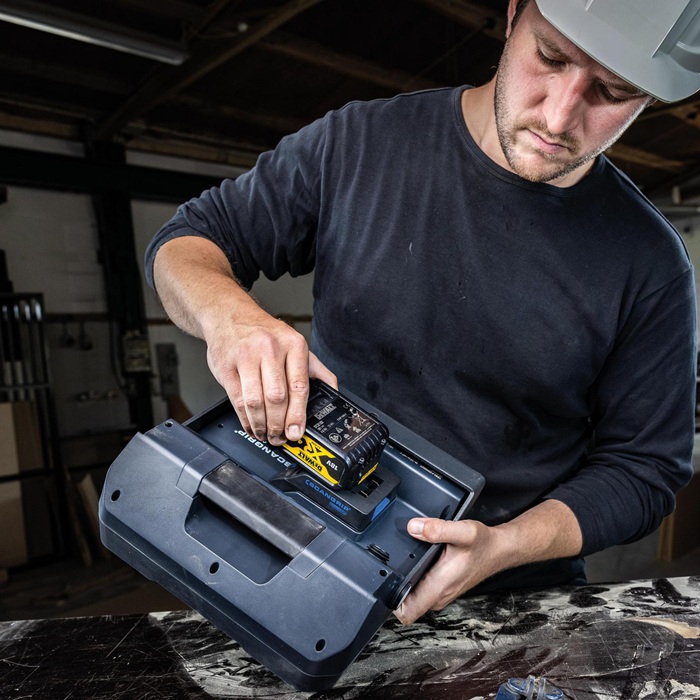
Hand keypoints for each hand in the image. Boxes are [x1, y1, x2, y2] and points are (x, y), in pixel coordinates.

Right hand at [205, 310, 336, 444]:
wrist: (230, 315)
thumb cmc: (265, 334)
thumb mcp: (295, 344)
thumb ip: (316, 370)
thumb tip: (334, 394)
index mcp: (293, 344)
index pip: (299, 385)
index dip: (298, 414)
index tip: (297, 432)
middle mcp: (270, 348)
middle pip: (276, 396)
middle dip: (279, 424)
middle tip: (281, 437)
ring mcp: (246, 356)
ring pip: (255, 401)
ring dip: (261, 425)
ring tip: (266, 434)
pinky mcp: (226, 367)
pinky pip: (237, 400)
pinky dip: (245, 419)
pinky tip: (251, 425)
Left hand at [393, 518, 506, 624]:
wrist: (499, 549)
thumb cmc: (483, 544)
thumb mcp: (463, 531)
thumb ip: (437, 529)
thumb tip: (413, 527)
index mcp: (439, 587)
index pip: (407, 612)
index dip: (390, 602)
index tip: (382, 582)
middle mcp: (438, 595)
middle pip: (405, 603)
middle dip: (392, 587)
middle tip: (386, 564)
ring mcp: (439, 592)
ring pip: (412, 596)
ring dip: (403, 582)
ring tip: (399, 559)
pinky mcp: (441, 586)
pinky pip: (420, 589)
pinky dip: (414, 577)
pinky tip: (413, 560)